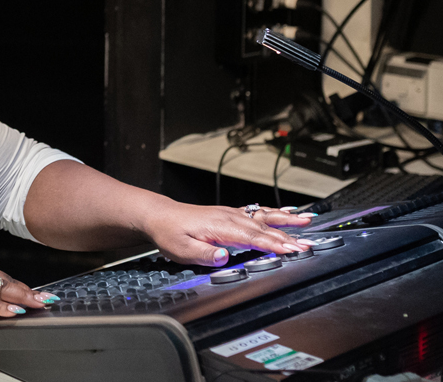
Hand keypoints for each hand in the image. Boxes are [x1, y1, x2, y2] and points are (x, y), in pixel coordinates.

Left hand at [141, 202, 315, 266]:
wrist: (159, 216)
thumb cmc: (169, 233)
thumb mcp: (181, 250)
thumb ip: (203, 254)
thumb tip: (223, 256)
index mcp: (219, 227)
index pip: (251, 237)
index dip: (273, 244)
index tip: (291, 250)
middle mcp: (228, 217)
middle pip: (263, 228)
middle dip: (287, 236)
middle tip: (308, 244)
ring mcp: (231, 214)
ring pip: (263, 217)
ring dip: (286, 220)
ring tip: (307, 221)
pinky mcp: (230, 214)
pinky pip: (257, 212)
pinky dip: (275, 212)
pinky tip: (287, 212)